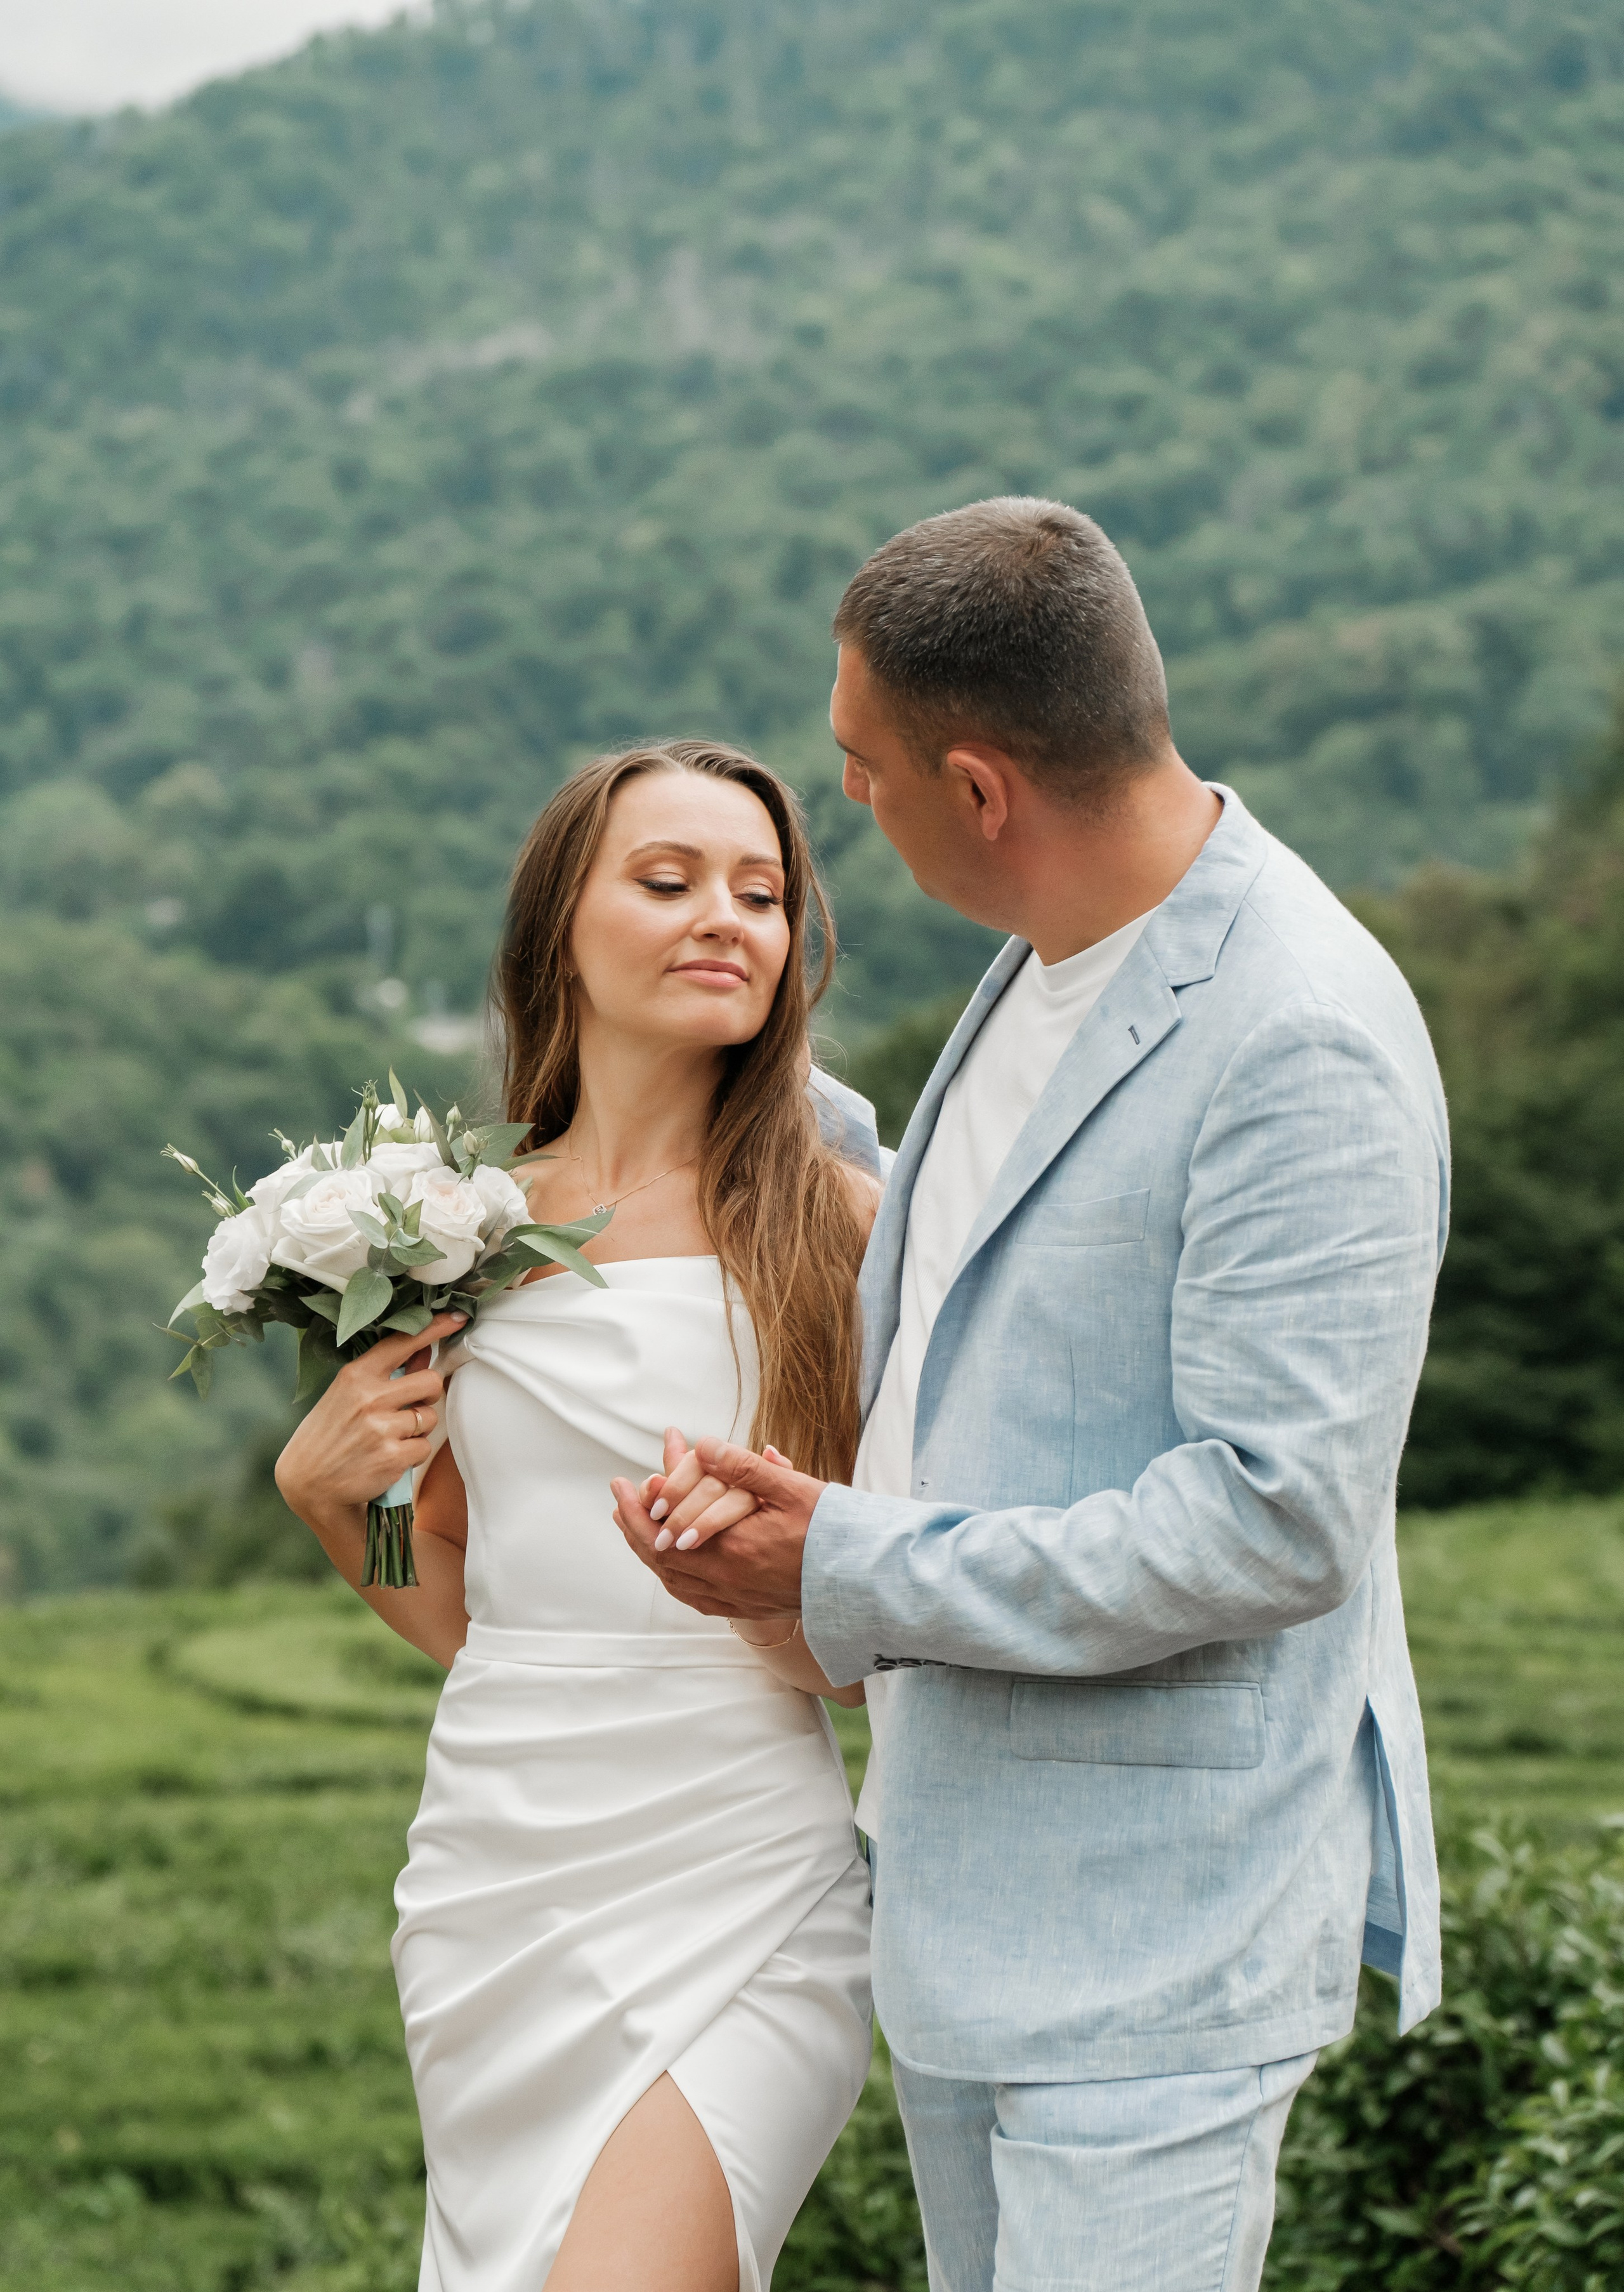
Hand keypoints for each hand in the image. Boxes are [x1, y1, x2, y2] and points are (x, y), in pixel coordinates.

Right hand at [275, 1312, 466, 1527]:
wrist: (309, 1484)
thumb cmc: (330, 1435)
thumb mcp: (347, 1396)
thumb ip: (386, 1375)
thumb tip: (424, 1352)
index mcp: (356, 1375)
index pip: (402, 1342)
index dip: (433, 1328)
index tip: (457, 1317)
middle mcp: (369, 1397)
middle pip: (431, 1381)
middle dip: (428, 1396)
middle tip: (410, 1408)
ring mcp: (381, 1427)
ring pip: (430, 1418)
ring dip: (418, 1430)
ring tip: (389, 1439)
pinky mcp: (392, 1457)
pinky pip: (424, 1447)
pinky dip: (412, 1455)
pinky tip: (387, 1459)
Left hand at [611, 1437, 824, 1618]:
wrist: (868, 1581)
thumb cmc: (833, 1531)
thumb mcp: (791, 1489)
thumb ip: (743, 1468)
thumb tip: (701, 1445)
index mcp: (731, 1549)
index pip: (662, 1530)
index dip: (636, 1507)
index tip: (623, 1482)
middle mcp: (726, 1581)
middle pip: (659, 1558)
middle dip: (634, 1525)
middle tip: (620, 1498)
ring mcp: (736, 1600)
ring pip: (674, 1579)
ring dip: (648, 1551)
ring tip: (634, 1526)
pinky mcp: (749, 1609)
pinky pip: (695, 1597)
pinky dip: (674, 1577)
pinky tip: (670, 1564)